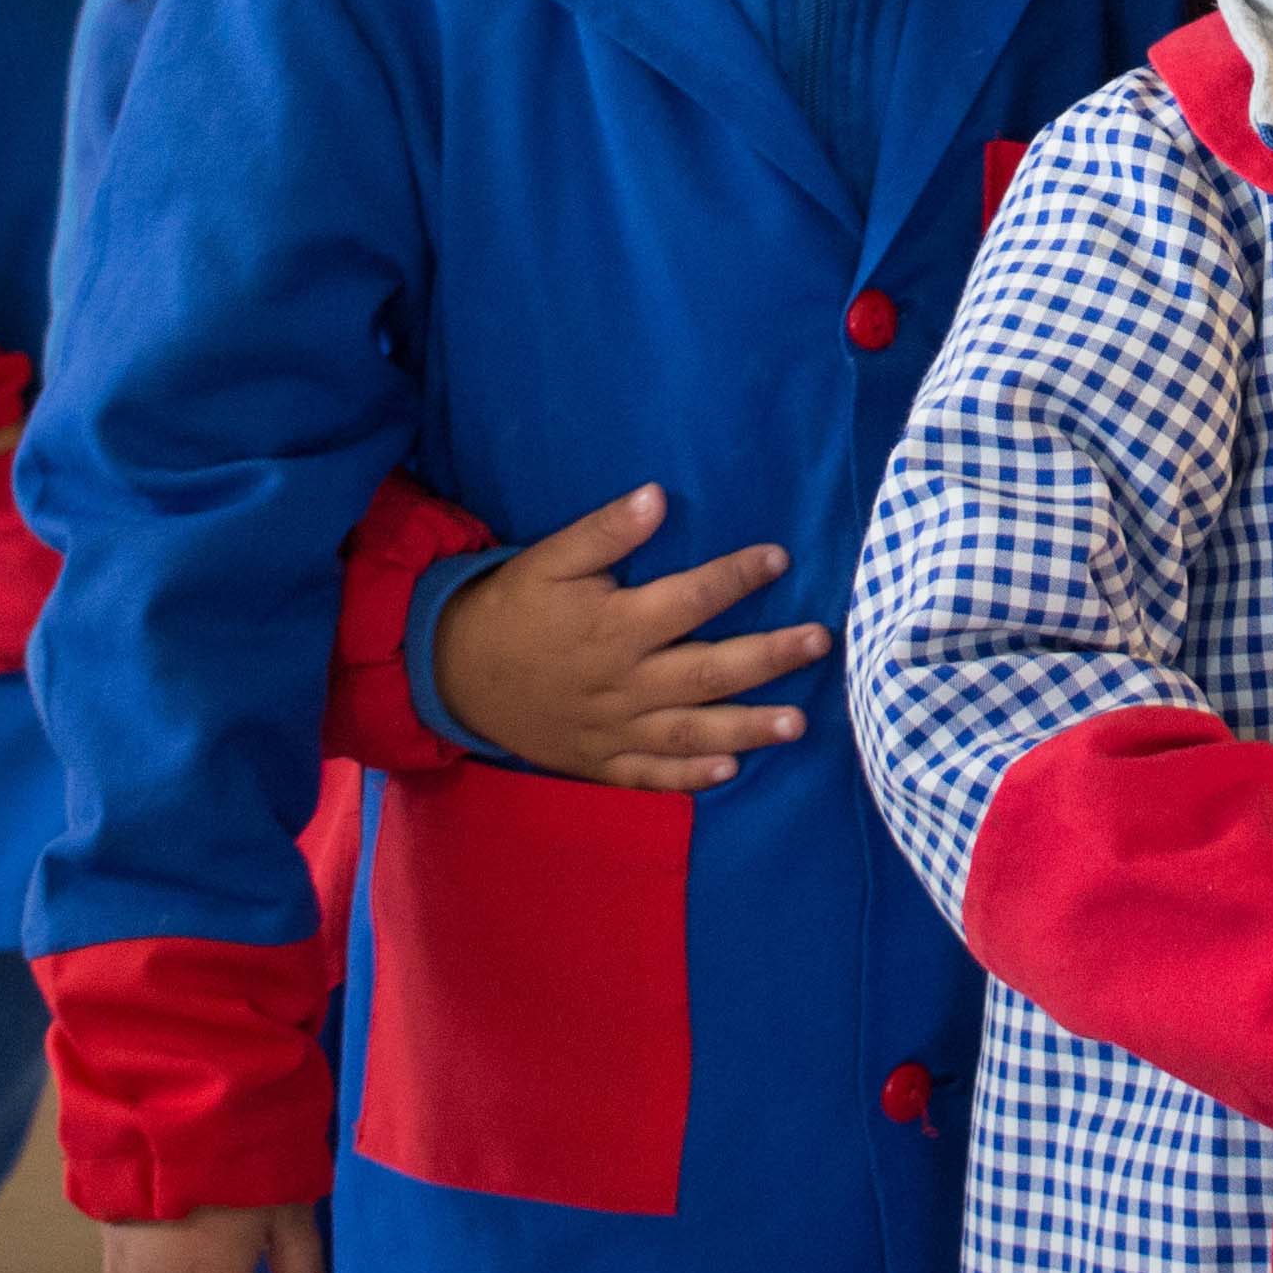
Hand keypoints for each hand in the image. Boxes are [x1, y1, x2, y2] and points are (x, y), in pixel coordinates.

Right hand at [430, 485, 819, 790]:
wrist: (453, 674)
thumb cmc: (511, 610)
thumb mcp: (547, 560)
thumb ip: (603, 532)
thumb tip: (656, 496)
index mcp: (613, 627)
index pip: (689, 600)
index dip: (736, 577)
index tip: (779, 557)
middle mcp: (621, 682)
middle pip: (707, 672)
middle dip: (768, 658)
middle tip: (820, 642)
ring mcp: (612, 729)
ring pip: (691, 731)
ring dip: (748, 728)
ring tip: (798, 723)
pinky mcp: (599, 760)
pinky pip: (650, 774)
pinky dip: (689, 777)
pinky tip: (729, 771)